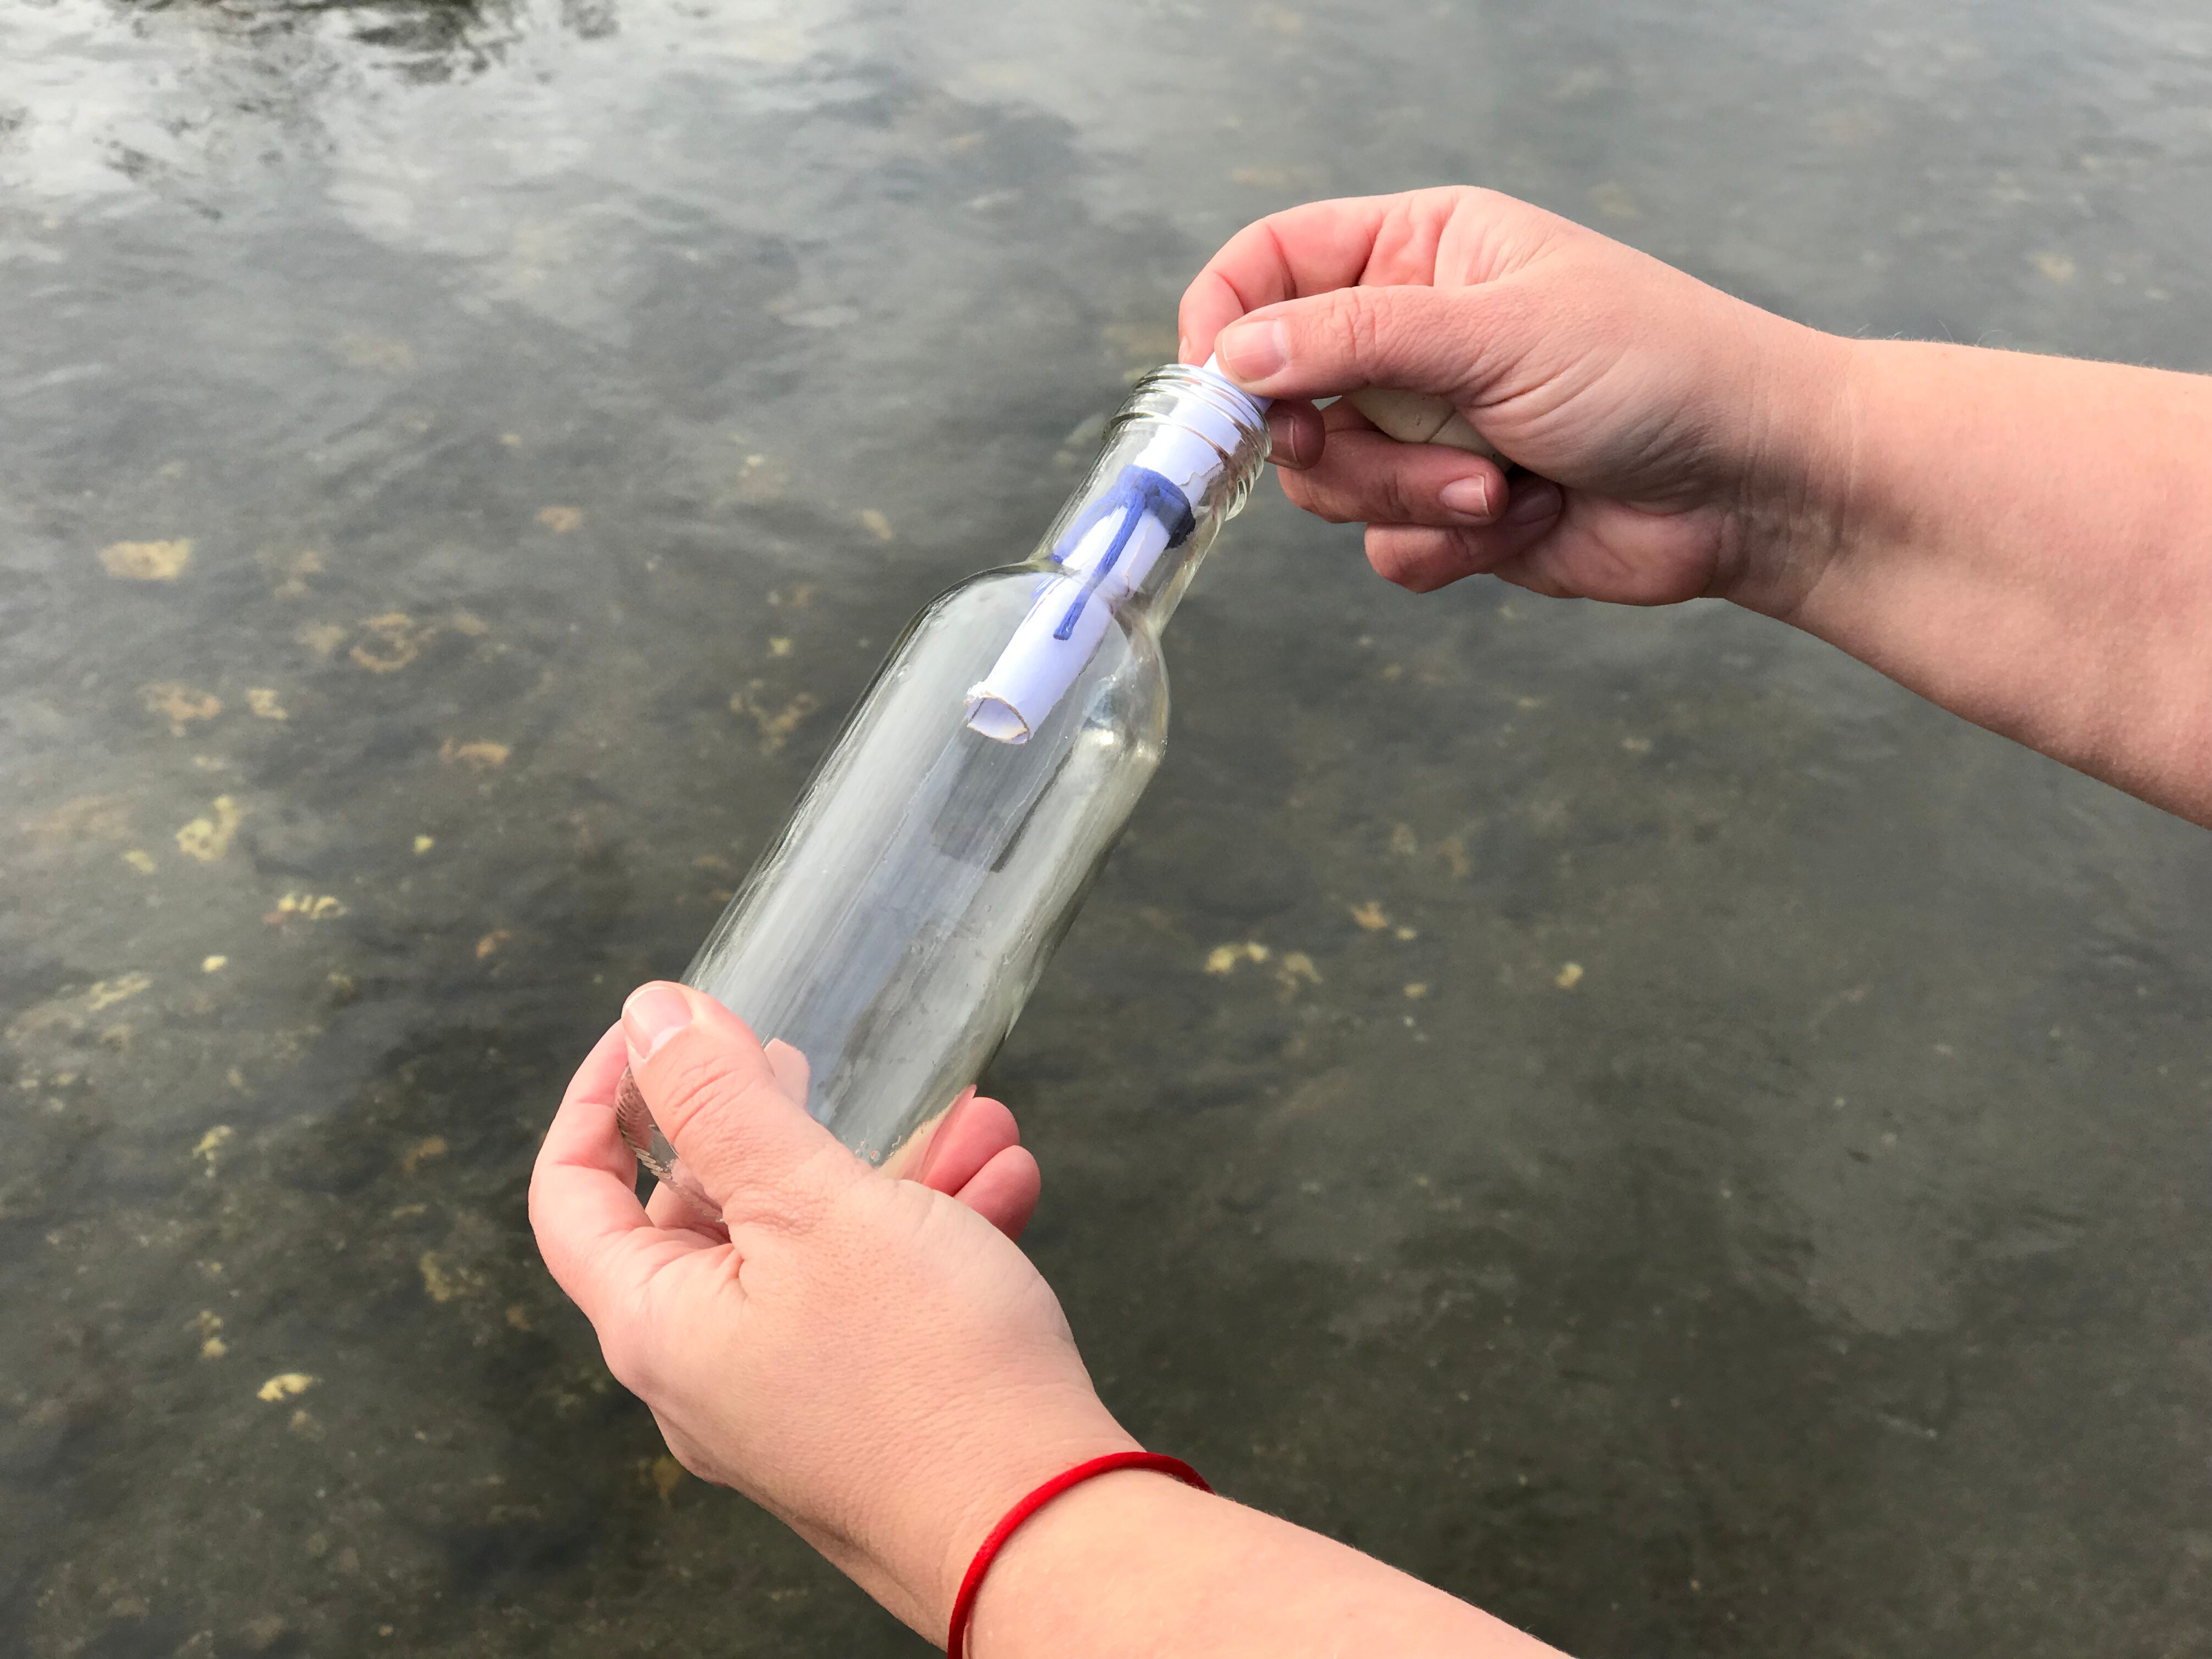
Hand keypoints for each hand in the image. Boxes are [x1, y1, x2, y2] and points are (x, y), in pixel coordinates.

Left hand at [529, 984, 1137, 1636]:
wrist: (1045, 1530)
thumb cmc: (924, 1374)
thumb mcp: (815, 1203)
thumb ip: (723, 1102)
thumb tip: (649, 1017)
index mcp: (658, 1323)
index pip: (572, 1195)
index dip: (600, 1099)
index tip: (661, 1030)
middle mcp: (704, 1372)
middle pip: (704, 1214)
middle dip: (783, 1121)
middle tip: (822, 1061)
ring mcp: (784, 1399)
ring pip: (811, 1249)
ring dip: (885, 1170)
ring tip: (971, 1118)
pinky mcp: (861, 1416)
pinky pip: (874, 1302)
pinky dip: (930, 1235)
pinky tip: (1002, 1184)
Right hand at [1179, 187, 1848, 612]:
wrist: (1753, 485)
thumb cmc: (1657, 369)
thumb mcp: (1493, 331)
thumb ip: (1352, 338)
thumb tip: (1231, 356)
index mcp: (1420, 253)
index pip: (1273, 265)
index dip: (1226, 320)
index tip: (1216, 387)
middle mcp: (1413, 338)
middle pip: (1284, 396)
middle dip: (1337, 439)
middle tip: (1375, 444)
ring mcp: (1429, 429)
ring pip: (1329, 482)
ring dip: (1408, 497)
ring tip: (1499, 484)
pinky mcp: (1452, 513)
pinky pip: (1385, 548)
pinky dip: (1445, 545)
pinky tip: (1525, 517)